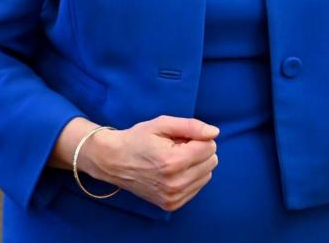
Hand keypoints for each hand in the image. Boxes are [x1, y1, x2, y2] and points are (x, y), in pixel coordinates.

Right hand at [81, 115, 219, 210]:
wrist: (114, 161)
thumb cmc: (138, 139)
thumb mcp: (162, 124)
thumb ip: (191, 126)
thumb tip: (215, 132)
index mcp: (173, 161)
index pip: (210, 147)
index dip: (198, 137)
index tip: (180, 137)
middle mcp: (175, 183)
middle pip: (212, 162)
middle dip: (198, 150)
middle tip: (176, 147)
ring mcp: (173, 197)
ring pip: (207, 175)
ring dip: (195, 164)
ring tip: (173, 159)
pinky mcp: (171, 205)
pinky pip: (197, 187)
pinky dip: (190, 177)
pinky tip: (172, 171)